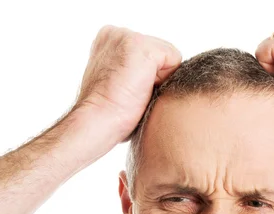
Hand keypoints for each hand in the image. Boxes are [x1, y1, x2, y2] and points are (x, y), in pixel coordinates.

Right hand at [71, 26, 180, 149]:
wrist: (99, 120)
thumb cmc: (109, 112)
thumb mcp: (118, 80)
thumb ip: (132, 67)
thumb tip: (154, 74)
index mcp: (108, 40)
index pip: (148, 52)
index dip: (146, 75)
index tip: (126, 89)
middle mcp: (116, 33)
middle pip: (160, 52)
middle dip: (153, 76)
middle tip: (132, 92)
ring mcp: (128, 37)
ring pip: (168, 56)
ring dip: (159, 79)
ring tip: (136, 91)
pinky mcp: (142, 47)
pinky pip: (175, 59)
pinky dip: (164, 80)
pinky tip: (142, 88)